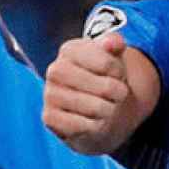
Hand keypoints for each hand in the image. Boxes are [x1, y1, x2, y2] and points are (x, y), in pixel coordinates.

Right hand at [43, 33, 133, 153]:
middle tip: (115, 94)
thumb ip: (115, 44)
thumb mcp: (113, 57)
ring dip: (109, 111)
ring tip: (104, 106)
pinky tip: (91, 120)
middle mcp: (55, 70)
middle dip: (118, 94)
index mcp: (70, 50)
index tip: (115, 74)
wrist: (91, 107)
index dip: (119, 73)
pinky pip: (84, 126)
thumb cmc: (103, 77)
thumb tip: (112, 42)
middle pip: (105, 88)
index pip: (108, 64)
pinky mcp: (49, 118)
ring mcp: (50, 94)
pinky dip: (95, 126)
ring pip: (96, 108)